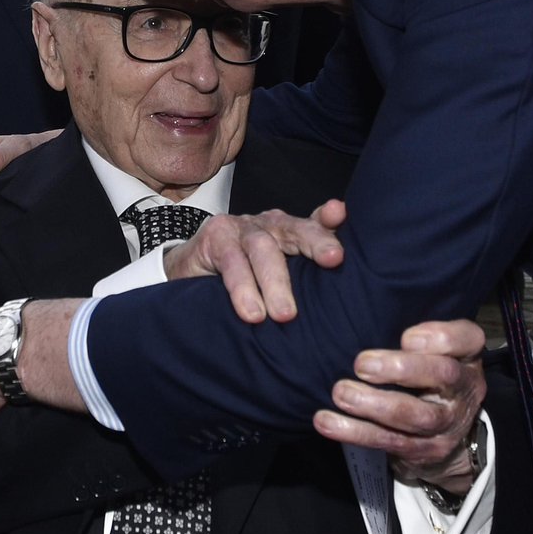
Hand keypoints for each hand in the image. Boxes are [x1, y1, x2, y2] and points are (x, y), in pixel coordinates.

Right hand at [162, 199, 345, 322]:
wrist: (189, 273)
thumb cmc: (242, 278)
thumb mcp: (277, 279)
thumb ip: (306, 280)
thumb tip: (343, 295)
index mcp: (288, 232)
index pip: (313, 226)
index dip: (329, 224)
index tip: (342, 218)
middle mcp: (268, 225)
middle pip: (295, 229)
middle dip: (315, 241)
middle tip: (333, 260)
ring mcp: (240, 228)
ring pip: (263, 247)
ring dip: (275, 282)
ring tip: (285, 315)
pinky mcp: (214, 238)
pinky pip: (231, 262)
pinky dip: (242, 288)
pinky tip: (251, 312)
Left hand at [313, 320, 486, 494]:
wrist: (447, 432)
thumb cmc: (425, 371)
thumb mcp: (430, 347)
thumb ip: (405, 327)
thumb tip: (350, 303)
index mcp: (465, 355)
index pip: (468, 338)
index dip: (440, 336)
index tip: (405, 336)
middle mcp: (463, 388)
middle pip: (443, 374)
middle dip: (401, 368)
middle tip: (361, 364)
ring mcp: (448, 422)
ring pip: (416, 415)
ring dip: (374, 404)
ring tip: (340, 393)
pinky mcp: (426, 450)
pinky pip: (390, 441)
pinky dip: (355, 432)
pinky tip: (326, 421)